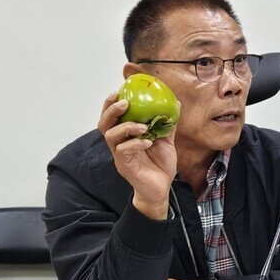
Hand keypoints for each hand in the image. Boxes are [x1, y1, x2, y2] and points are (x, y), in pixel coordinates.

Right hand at [98, 91, 177, 218]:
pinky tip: (148, 141)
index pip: (112, 117)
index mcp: (125, 137)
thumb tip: (176, 103)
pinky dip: (135, 143)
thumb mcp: (166, 141)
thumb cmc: (160, 165)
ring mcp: (119, 156)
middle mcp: (118, 145)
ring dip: (126, 127)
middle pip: (103, 124)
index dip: (111, 104)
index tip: (119, 90)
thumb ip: (168, 124)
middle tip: (125, 102)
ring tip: (142, 126)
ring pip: (110, 136)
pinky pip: (123, 151)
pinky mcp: (125, 166)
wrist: (162, 189)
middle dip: (111, 111)